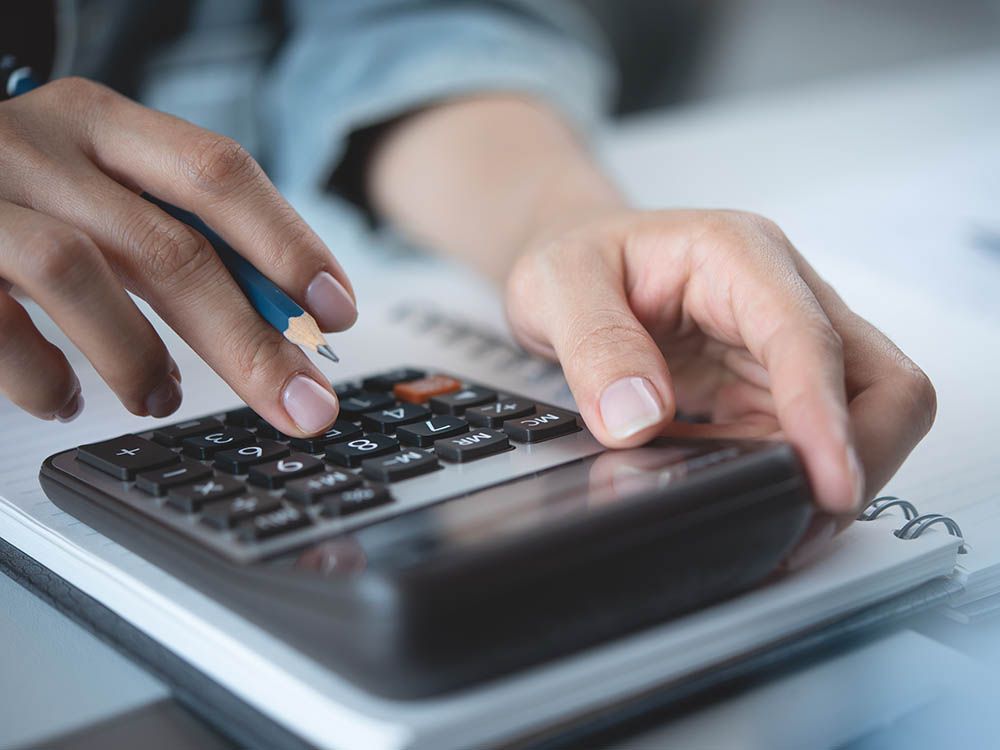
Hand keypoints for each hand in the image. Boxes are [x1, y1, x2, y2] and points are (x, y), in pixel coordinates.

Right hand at [0, 78, 355, 434]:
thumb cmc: (22, 195)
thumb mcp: (102, 189)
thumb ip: (180, 235)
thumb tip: (289, 321)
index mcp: (102, 123)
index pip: (218, 172)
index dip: (287, 243)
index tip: (337, 311)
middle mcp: (40, 145)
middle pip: (170, 244)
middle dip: (248, 340)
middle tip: (301, 404)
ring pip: (78, 273)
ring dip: (138, 356)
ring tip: (160, 399)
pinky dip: (43, 375)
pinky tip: (68, 398)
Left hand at [506, 208, 936, 513]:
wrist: (574, 266)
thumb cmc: (576, 260)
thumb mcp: (555, 285)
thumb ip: (595, 346)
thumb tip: (640, 419)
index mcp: (738, 256)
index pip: (807, 338)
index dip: (824, 416)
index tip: (830, 485)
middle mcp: (780, 297)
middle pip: (880, 382)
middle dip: (861, 457)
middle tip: (808, 524)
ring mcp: (780, 347)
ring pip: (859, 419)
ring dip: (825, 477)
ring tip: (771, 527)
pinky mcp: (765, 389)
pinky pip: (803, 443)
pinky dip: (786, 478)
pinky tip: (744, 500)